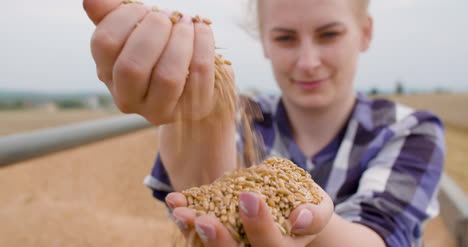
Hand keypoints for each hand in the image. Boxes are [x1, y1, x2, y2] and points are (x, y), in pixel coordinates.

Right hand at [83, 0, 230, 124]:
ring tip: (186, 21)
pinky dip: (202, 45)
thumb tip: (91, 0)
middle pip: (131, 67)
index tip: (145, 9)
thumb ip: (113, 16)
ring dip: (180, 40)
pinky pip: (198, 75)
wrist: (194, 82)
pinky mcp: (190, 110)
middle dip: (153, 31)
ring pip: (167, 77)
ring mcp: (159, 109)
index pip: (104, 44)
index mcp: (107, 74)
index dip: (125, 18)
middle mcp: (127, 98)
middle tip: (168, 15)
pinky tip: (201, 30)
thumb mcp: (135, 32)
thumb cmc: (159, 51)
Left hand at [165, 185, 333, 246]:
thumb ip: (315, 214)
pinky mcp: (217, 238)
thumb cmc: (304, 206)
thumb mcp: (319, 206)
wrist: (287, 209)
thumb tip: (300, 219)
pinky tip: (175, 201)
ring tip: (180, 212)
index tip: (249, 197)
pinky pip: (197, 235)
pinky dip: (186, 220)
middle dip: (218, 241)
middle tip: (205, 221)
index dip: (260, 227)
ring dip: (193, 232)